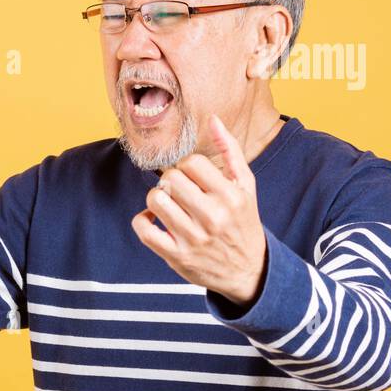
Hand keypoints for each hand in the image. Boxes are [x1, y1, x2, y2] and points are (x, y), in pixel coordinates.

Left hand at [130, 113, 266, 306]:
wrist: (248, 270)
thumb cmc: (242, 221)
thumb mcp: (246, 186)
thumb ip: (230, 151)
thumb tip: (213, 119)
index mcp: (230, 196)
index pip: (191, 163)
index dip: (186, 166)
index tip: (192, 177)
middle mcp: (213, 217)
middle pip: (170, 179)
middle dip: (170, 181)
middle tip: (179, 191)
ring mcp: (193, 238)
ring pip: (155, 201)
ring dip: (156, 199)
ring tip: (168, 204)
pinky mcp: (176, 256)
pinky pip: (144, 230)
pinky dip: (142, 221)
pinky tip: (153, 220)